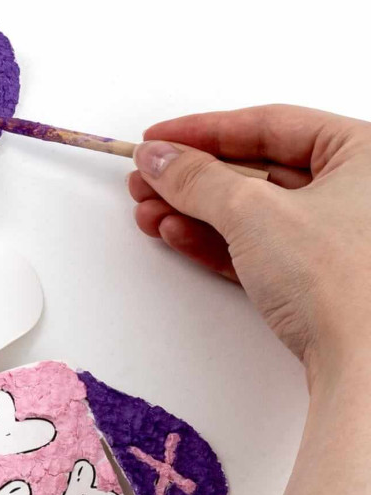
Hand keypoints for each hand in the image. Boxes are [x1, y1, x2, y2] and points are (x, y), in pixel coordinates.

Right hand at [127, 105, 370, 375]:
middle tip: (146, 180)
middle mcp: (364, 191)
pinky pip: (263, 246)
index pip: (271, 125)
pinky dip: (219, 240)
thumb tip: (159, 158)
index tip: (158, 140)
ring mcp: (347, 238)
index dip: (204, 131)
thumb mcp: (253, 212)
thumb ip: (197, 178)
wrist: (367, 369)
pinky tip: (178, 235)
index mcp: (368, 152)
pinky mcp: (327, 279)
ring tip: (150, 213)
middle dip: (193, 178)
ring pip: (256, 211)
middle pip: (259, 169)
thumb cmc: (342, 281)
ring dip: (196, 212)